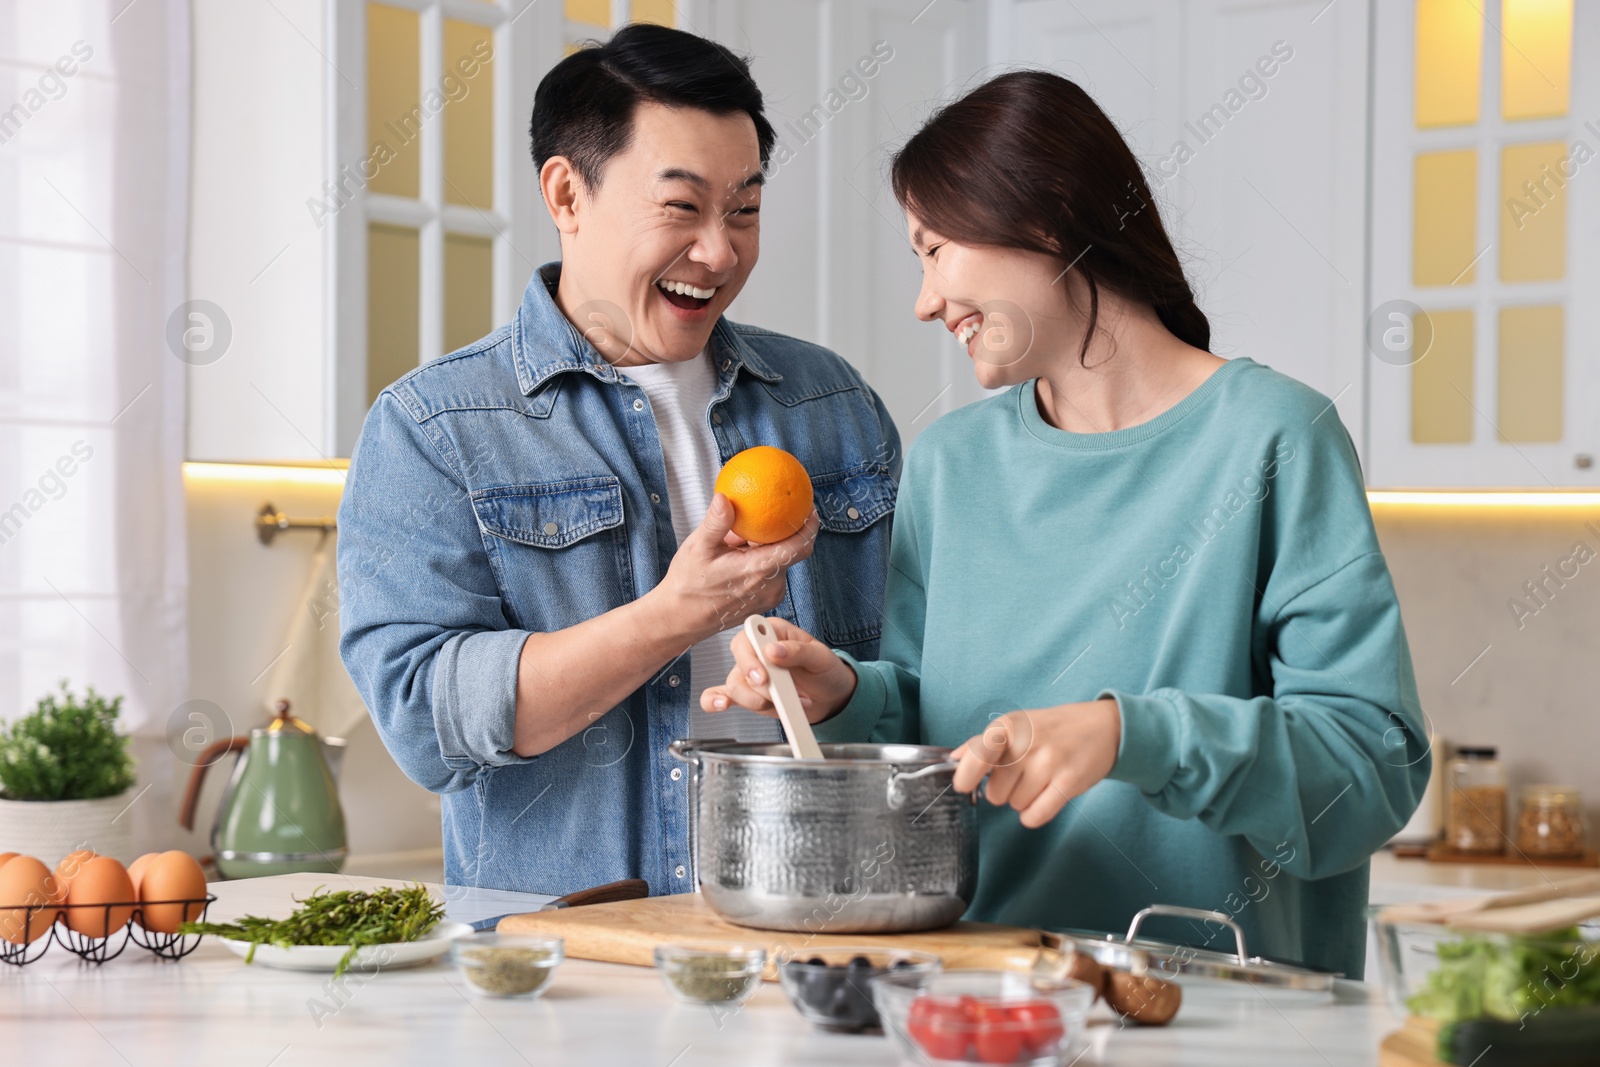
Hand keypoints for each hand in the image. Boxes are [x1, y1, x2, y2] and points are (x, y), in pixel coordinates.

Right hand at [654, 492, 819, 639]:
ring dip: (769, 547)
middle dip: (786, 532)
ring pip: (780, 562)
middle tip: (777, 511)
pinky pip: (772, 574)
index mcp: (758, 570)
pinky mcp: (764, 601)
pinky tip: (741, 553)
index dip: (809, 526)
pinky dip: (763, 560)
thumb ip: (716, 523)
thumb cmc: (687, 585)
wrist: (680, 620)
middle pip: (792, 552)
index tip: (809, 508)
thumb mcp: (697, 548)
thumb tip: (725, 497)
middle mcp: (770, 586)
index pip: (798, 546)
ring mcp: (769, 596)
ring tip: (742, 538)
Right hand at [700, 616, 858, 724]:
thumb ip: (798, 651)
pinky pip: (720, 695)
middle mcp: (756, 652)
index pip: (747, 638)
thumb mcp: (821, 656)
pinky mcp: (748, 695)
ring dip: (758, 701)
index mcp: (772, 632)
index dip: (750, 658)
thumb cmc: (825, 669)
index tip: (763, 676)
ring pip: (735, 687)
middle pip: (739, 665)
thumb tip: (774, 650)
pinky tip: (720, 706)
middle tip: (776, 696)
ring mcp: (749, 675)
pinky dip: (714, 701)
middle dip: (756, 686)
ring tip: (784, 705)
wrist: (830, 696)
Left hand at [951, 700, 1120, 827]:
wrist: (1103, 726)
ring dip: (1024, 800)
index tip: (964, 786)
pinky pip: (1035, 816)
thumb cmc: (1052, 729)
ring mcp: (1049, 762)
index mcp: (1008, 726)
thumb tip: (953, 760)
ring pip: (1015, 806)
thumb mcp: (1016, 725)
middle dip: (1005, 790)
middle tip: (1022, 775)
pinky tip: (1045, 797)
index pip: (977, 755)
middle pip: (994, 793)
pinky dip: (1036, 814)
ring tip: (1039, 780)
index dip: (966, 776)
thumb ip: (982, 744)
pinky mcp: (1069, 781)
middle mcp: (1026, 743)